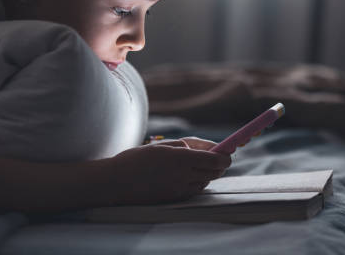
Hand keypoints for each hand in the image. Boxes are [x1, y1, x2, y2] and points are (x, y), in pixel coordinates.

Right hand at [103, 137, 230, 205]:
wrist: (117, 182)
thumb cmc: (136, 159)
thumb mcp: (161, 146)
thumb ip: (186, 146)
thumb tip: (207, 147)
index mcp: (180, 158)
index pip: (215, 160)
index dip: (225, 156)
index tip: (227, 152)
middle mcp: (183, 175)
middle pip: (214, 172)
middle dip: (218, 165)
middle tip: (215, 157)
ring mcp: (180, 189)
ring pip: (205, 182)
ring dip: (207, 173)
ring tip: (196, 166)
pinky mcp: (175, 199)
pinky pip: (194, 190)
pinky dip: (196, 182)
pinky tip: (186, 176)